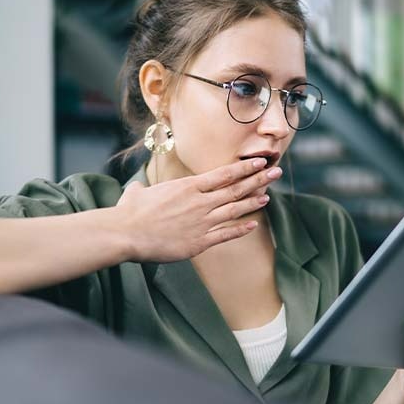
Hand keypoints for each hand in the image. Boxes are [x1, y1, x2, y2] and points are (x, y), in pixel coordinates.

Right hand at [116, 158, 281, 262]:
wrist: (127, 234)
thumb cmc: (130, 213)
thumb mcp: (138, 194)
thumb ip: (143, 190)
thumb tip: (137, 189)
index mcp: (188, 186)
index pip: (224, 174)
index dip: (245, 168)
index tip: (260, 162)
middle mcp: (200, 202)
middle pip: (235, 189)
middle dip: (258, 180)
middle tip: (276, 172)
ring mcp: (202, 222)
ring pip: (234, 210)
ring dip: (253, 202)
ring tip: (267, 196)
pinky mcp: (199, 242)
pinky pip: (226, 234)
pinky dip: (241, 229)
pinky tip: (253, 225)